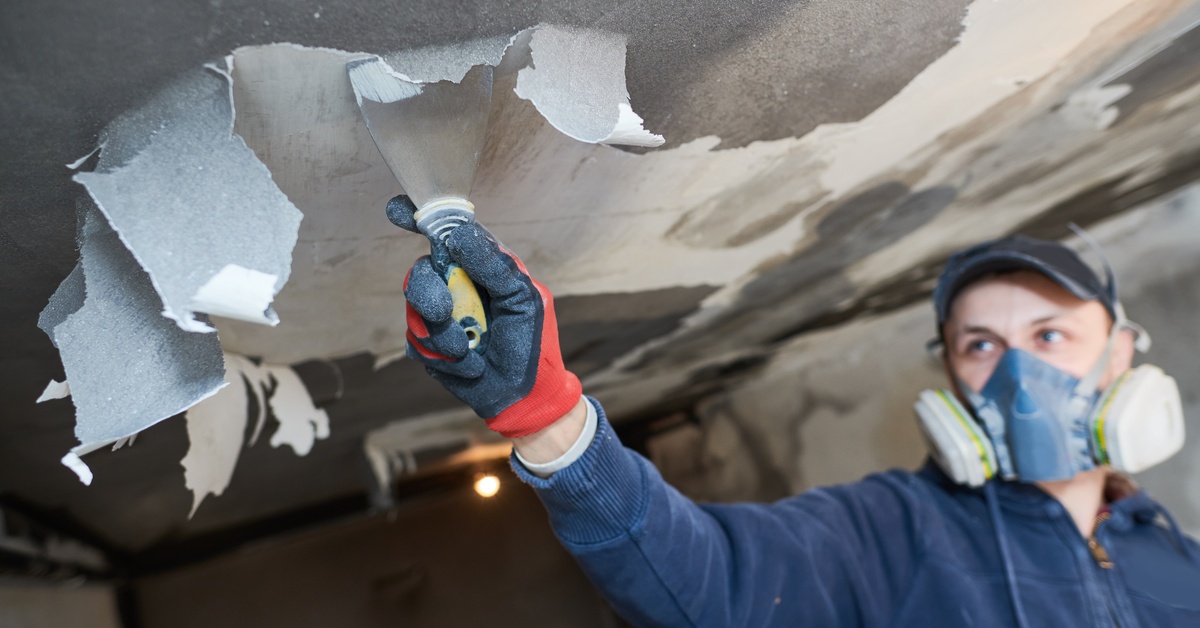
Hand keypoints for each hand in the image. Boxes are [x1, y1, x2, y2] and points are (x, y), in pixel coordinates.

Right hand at [390, 195, 581, 437]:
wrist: (525, 395)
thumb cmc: (532, 342)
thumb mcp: (523, 298)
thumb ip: (493, 265)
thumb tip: (458, 234)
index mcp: (481, 267)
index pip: (448, 234)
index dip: (421, 219)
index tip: (397, 210)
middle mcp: (456, 286)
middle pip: (420, 271)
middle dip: (428, 294)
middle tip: (444, 312)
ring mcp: (439, 315)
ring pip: (414, 309)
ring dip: (445, 335)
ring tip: (471, 349)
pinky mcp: (428, 346)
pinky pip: (416, 341)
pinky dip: (444, 356)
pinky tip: (469, 364)